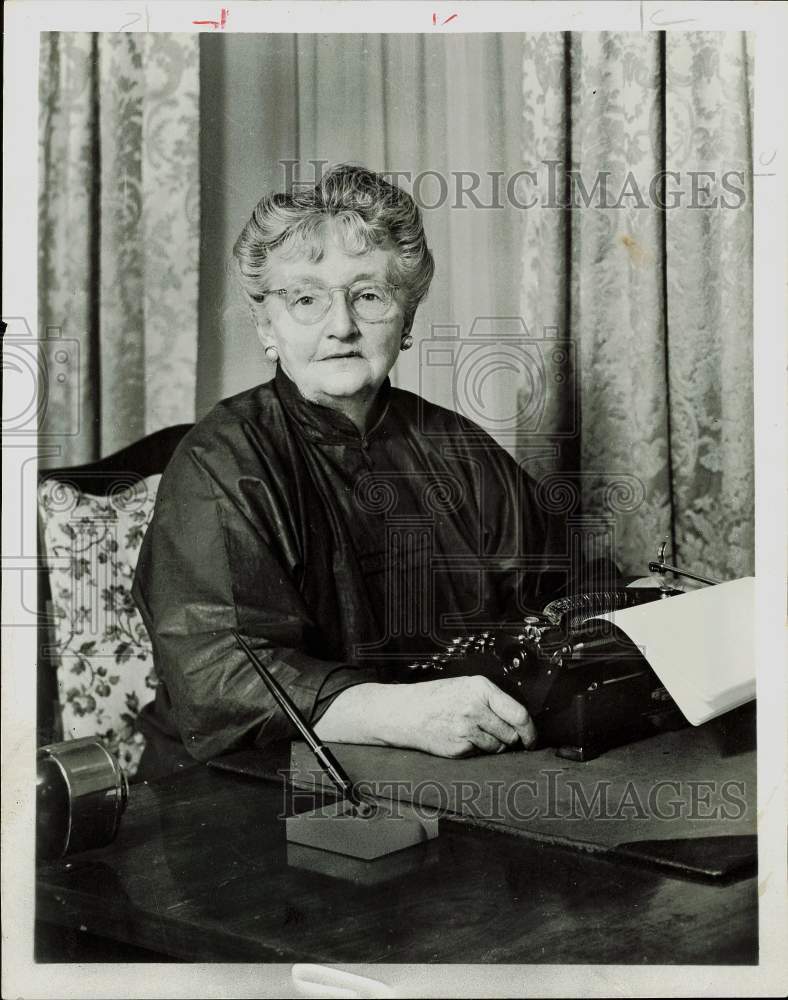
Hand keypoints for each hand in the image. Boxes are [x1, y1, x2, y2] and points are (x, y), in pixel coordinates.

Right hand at [381, 675, 536, 757]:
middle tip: (499, 734)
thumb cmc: (437, 698)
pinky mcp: (459, 748)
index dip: (531, 731)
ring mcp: (467, 730)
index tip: (532, 739)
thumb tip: (520, 722)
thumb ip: (493, 700)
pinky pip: (481, 753)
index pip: (519, 714)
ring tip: (475, 733)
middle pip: (511, 734)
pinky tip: (462, 738)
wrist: (405, 712)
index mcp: (481, 689)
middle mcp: (476, 708)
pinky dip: (476, 749)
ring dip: (493, 745)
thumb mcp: (466, 686)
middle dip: (511, 738)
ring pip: (498, 747)